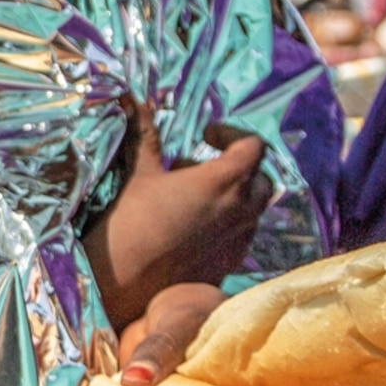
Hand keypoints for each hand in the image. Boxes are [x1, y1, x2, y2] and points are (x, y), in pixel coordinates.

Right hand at [82, 105, 271, 330]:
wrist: (124, 286)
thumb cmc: (130, 225)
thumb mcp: (138, 175)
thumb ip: (143, 135)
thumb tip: (132, 99)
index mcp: (224, 181)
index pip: (253, 146)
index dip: (232, 134)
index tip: (206, 136)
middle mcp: (241, 209)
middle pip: (261, 177)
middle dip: (237, 166)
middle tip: (200, 166)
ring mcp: (239, 239)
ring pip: (253, 208)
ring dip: (231, 195)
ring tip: (192, 197)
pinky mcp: (230, 263)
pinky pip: (241, 234)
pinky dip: (226, 222)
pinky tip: (192, 227)